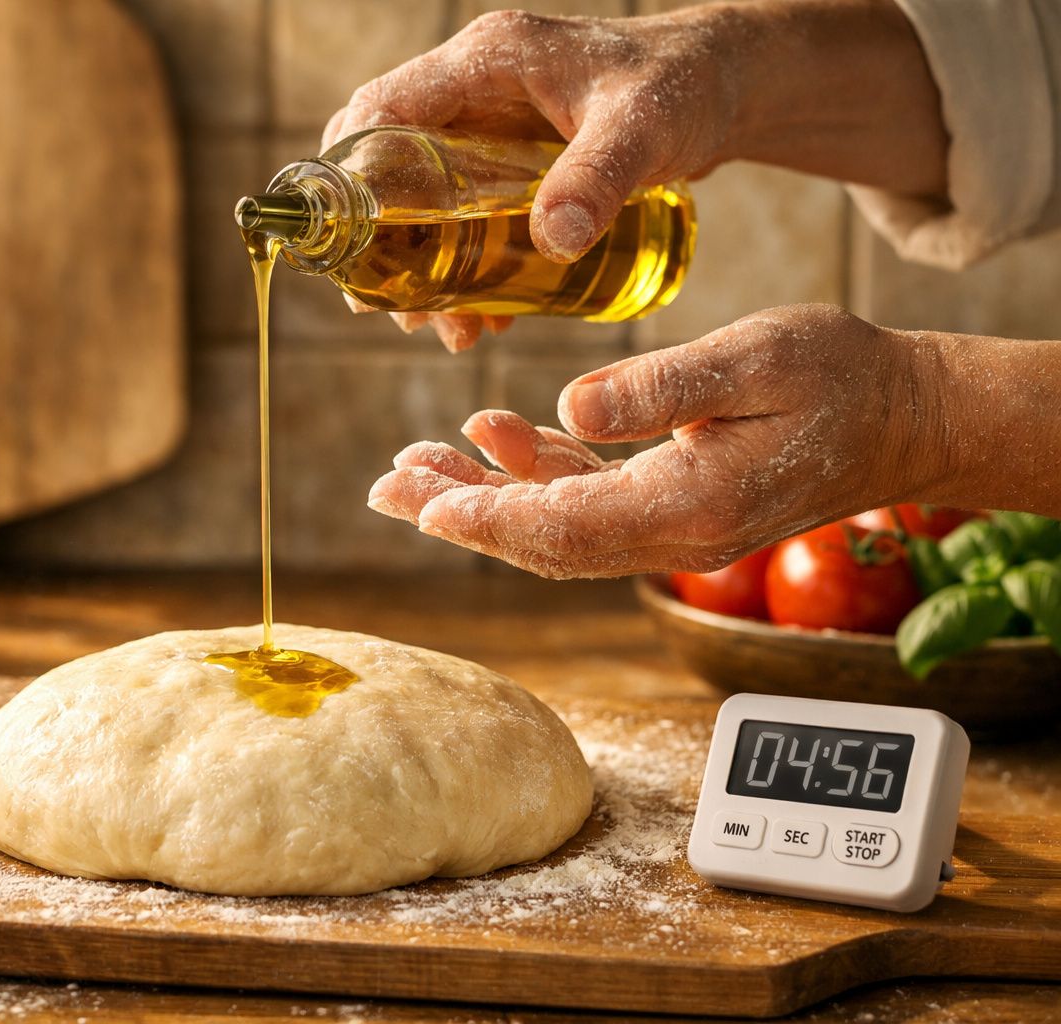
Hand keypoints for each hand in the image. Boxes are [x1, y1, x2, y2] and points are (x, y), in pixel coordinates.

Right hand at [325, 7, 742, 349]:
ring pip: (419, 199)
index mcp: (485, 62)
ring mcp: (487, 126)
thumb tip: (552, 239)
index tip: (352, 250)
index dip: (351, 176)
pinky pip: (460, 215)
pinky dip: (461, 267)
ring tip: (448, 330)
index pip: (379, 109)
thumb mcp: (646, 128)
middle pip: (385, 164)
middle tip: (400, 312)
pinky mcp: (508, 162)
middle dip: (383, 244)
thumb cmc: (686, 86)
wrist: (724, 86)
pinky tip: (485, 315)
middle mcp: (472, 90)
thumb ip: (600, 178)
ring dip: (421, 269)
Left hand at [367, 305, 939, 577]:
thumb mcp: (753, 360)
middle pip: (541, 538)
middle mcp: (671, 533)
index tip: (416, 504)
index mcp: (687, 507)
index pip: (561, 525)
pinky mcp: (672, 501)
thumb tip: (567, 407)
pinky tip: (490, 438)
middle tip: (384, 489)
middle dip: (458, 515)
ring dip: (481, 498)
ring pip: (554, 523)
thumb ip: (660, 388)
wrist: (906, 417)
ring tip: (412, 469)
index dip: (483, 518)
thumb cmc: (840, 378)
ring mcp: (672, 524)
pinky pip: (586, 499)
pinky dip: (532, 474)